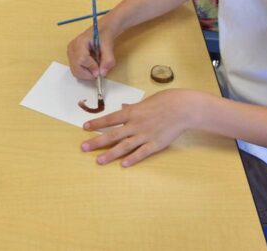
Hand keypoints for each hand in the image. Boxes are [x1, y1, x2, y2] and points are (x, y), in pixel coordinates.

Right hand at [67, 13, 117, 79]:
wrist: (100, 31)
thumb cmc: (104, 36)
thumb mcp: (109, 46)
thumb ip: (107, 60)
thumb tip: (102, 73)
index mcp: (80, 41)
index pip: (82, 59)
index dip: (91, 68)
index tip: (100, 71)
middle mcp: (72, 47)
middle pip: (76, 67)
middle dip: (88, 74)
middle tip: (98, 72)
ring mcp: (70, 53)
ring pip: (75, 71)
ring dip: (86, 74)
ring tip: (95, 67)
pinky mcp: (71, 57)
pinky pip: (75, 70)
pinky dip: (84, 72)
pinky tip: (91, 66)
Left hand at [81, 89, 199, 166]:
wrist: (182, 108)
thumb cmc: (164, 101)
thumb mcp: (145, 101)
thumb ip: (132, 108)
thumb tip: (122, 108)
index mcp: (132, 112)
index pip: (110, 119)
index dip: (96, 124)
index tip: (85, 128)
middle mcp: (135, 124)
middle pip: (112, 135)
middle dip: (97, 141)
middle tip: (83, 147)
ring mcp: (145, 135)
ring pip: (124, 146)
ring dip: (110, 154)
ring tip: (99, 161)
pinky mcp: (155, 144)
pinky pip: (142, 153)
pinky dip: (132, 159)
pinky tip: (123, 165)